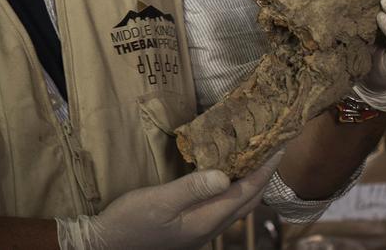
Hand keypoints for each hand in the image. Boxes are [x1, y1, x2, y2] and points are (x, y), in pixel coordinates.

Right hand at [55, 150, 282, 249]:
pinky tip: (227, 176)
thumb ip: (193, 188)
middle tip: (274, 148)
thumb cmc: (130, 222)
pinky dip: (234, 189)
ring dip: (250, 182)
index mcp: (206, 221)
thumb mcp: (159, 201)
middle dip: (264, 175)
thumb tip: (226, 174)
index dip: (265, 169)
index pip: (246, 192)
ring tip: (256, 158)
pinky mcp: (191, 228)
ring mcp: (201, 230)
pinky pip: (223, 206)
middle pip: (248, 200)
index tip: (280, 146)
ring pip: (237, 205)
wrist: (105, 244)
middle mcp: (209, 228)